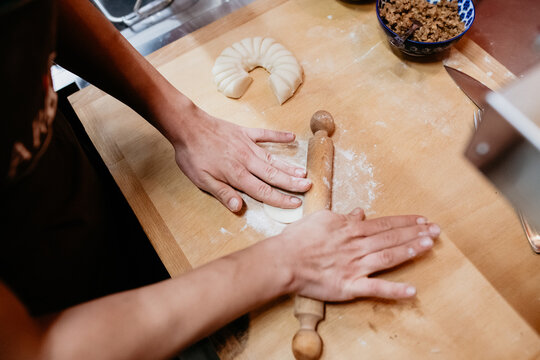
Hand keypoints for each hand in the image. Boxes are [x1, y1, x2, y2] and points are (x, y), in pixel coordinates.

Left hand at [169, 103, 311, 211]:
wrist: (187, 126)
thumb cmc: (192, 155)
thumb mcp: (202, 180)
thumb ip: (222, 193)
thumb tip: (238, 208)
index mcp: (236, 175)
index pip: (263, 191)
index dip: (281, 199)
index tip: (296, 204)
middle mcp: (246, 161)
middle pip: (274, 175)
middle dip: (292, 183)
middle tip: (309, 187)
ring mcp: (247, 145)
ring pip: (273, 158)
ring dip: (289, 166)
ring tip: (304, 172)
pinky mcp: (244, 132)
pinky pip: (265, 135)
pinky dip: (279, 136)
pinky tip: (292, 138)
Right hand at [275, 208, 439, 300]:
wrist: (283, 260)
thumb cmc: (298, 239)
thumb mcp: (321, 219)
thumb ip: (343, 217)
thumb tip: (360, 213)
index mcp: (350, 230)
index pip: (384, 224)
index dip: (405, 222)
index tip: (422, 220)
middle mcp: (357, 246)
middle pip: (391, 238)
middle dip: (415, 233)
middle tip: (436, 230)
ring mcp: (354, 267)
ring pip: (387, 257)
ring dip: (409, 251)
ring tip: (428, 246)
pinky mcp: (349, 286)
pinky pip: (374, 289)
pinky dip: (393, 291)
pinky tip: (412, 290)